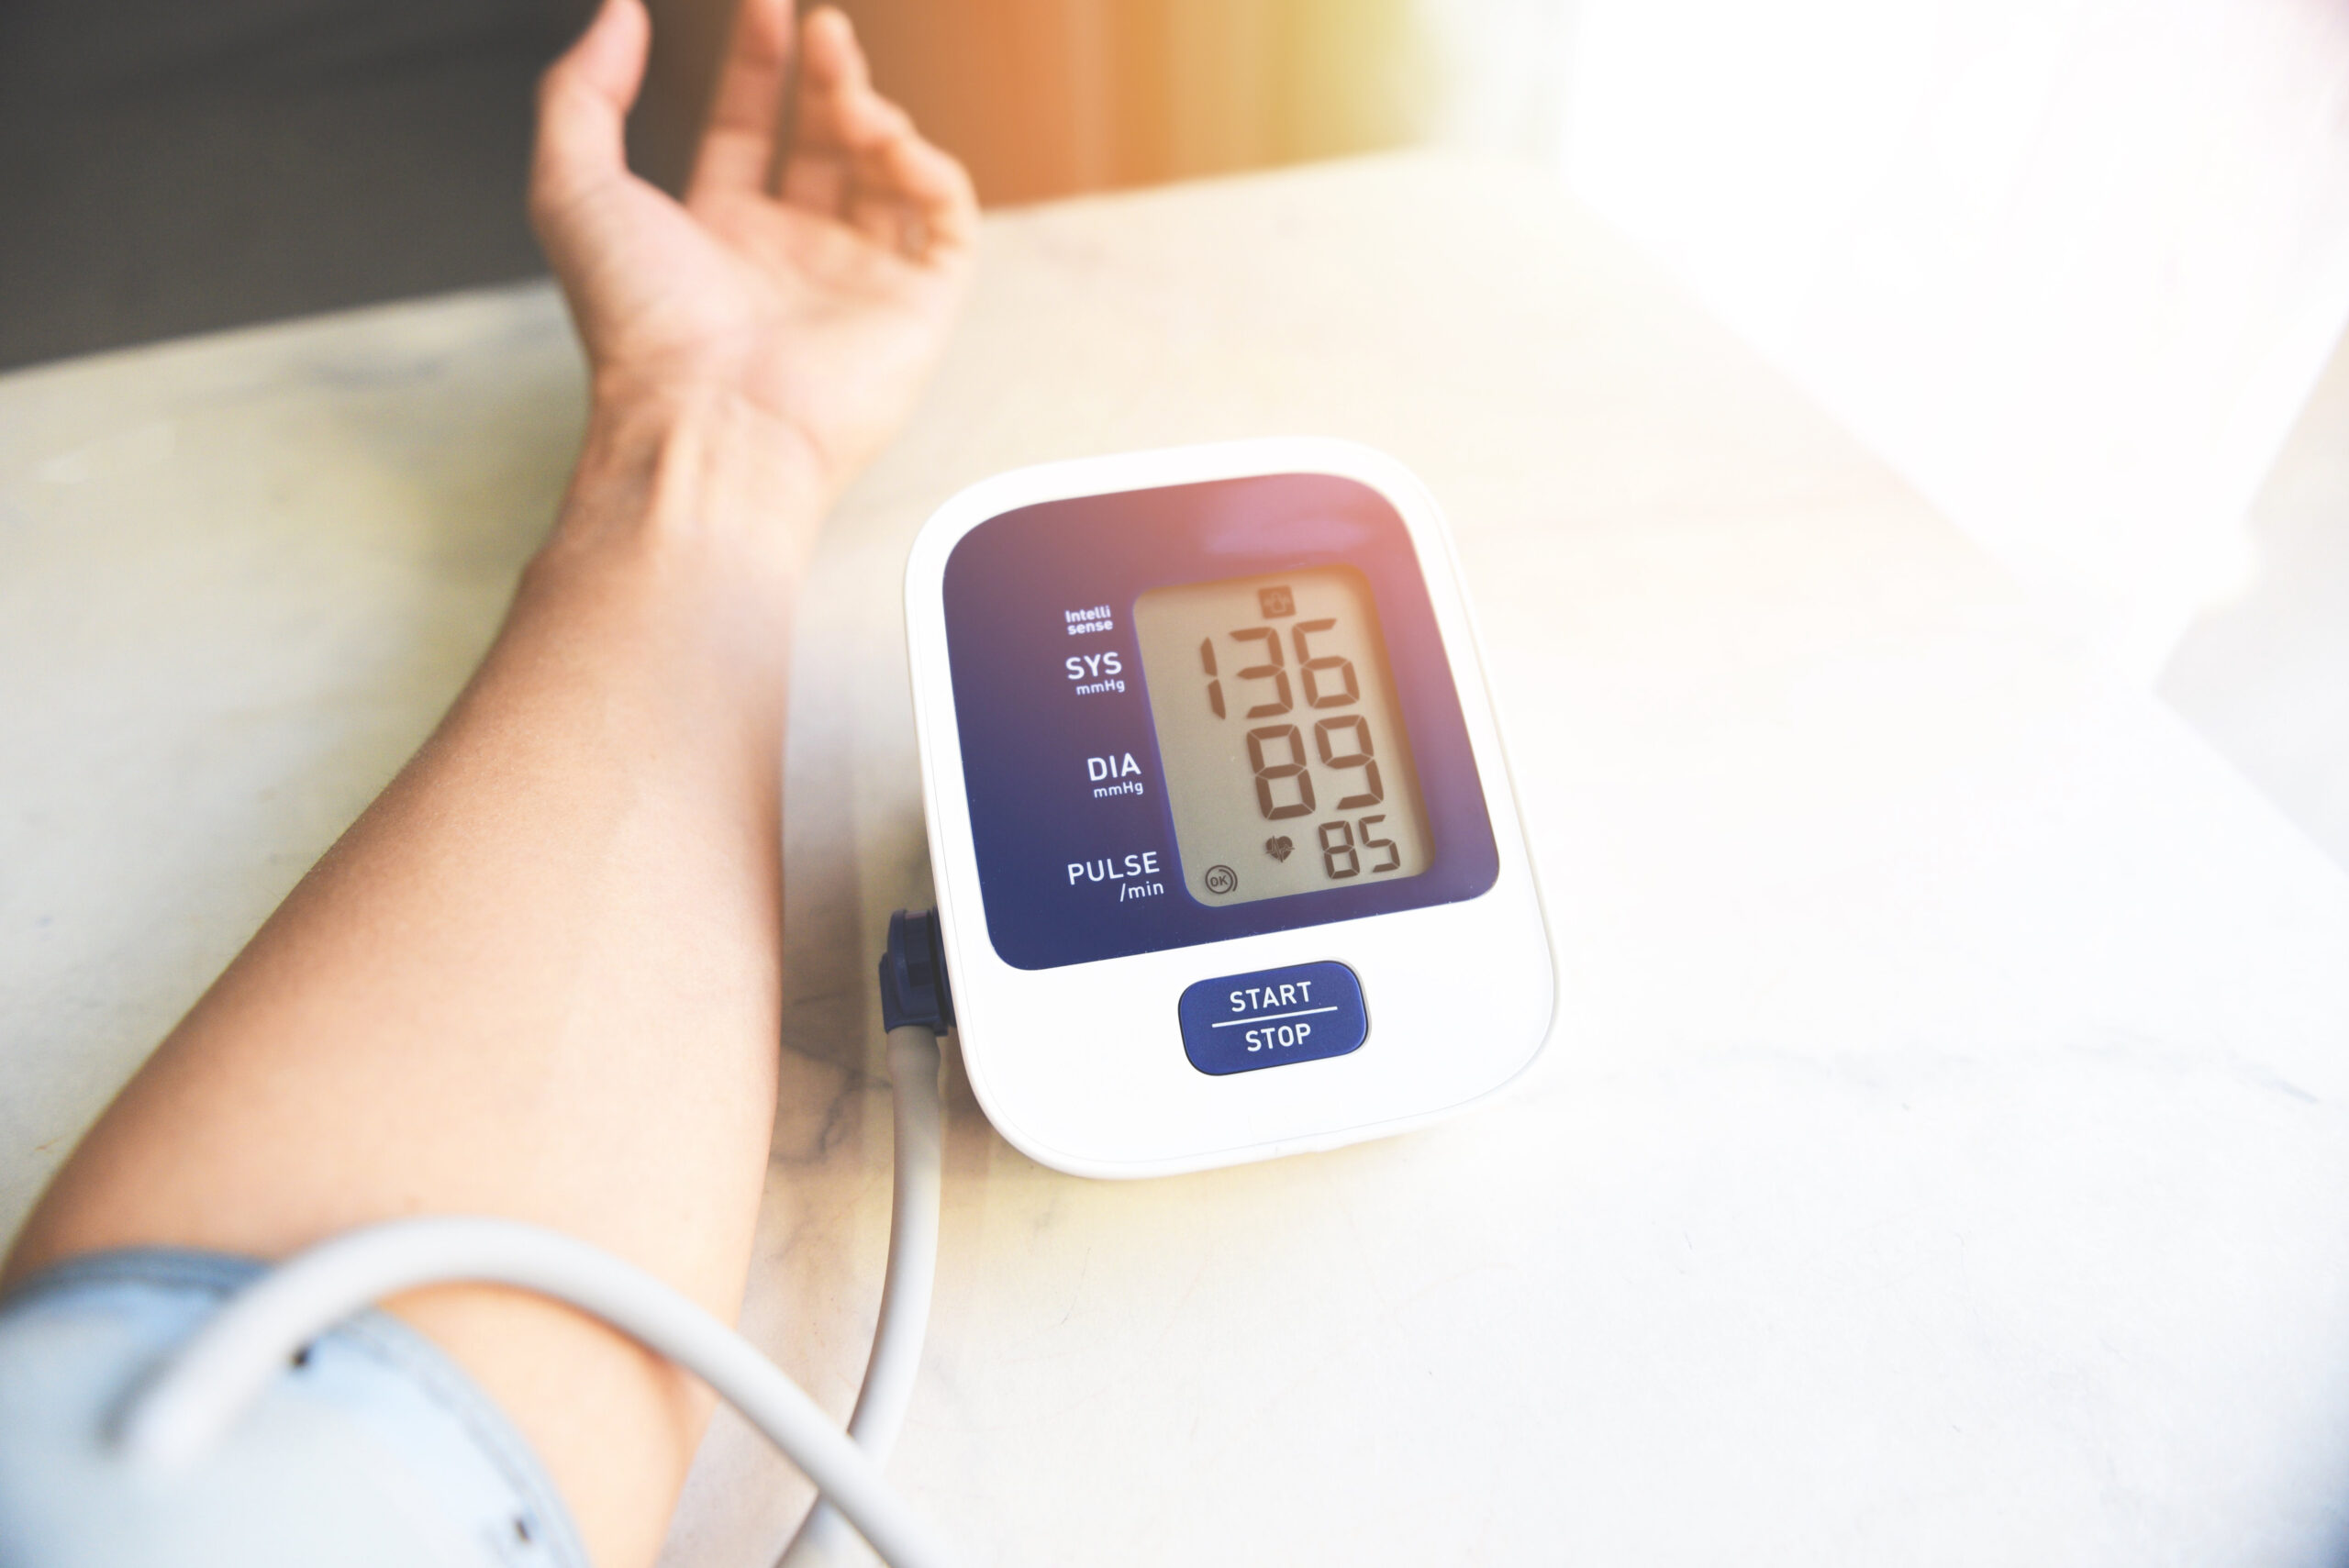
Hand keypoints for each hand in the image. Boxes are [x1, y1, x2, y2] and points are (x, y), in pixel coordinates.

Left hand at [530, 0, 975, 508]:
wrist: (707, 421)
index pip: (747, 130)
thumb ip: (582, 91)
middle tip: (825, 29)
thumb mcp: (572, 186)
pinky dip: (932, 170)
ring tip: (852, 104)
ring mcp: (856, 284)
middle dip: (828, 77)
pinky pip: (948, 223)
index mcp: (715, 237)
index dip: (758, 64)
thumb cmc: (641, 328)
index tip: (768, 7)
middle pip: (824, 143)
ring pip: (889, 175)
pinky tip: (894, 147)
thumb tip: (617, 11)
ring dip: (876, 118)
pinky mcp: (916, 311)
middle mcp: (789, 259)